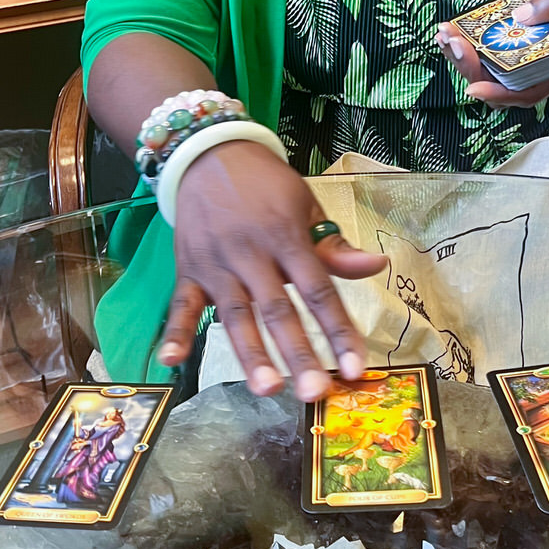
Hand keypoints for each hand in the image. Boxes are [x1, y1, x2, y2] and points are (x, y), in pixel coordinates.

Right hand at [156, 142, 388, 401]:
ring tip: (266, 388)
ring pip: (235, 314)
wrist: (210, 155)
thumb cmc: (266, 185)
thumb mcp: (306, 205)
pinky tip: (171, 361)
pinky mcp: (189, 270)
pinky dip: (174, 332)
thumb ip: (334, 245)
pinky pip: (181, 304)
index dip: (338, 330)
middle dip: (297, 353)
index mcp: (287, 237)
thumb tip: (377, 266)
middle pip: (277, 309)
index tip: (356, 367)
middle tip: (313, 393)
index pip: (318, 290)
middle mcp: (252, 254)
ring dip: (250, 353)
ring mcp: (217, 264)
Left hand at [435, 0, 548, 108]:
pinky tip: (453, 31)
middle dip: (469, 66)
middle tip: (449, 40)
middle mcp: (542, 72)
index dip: (500, 94)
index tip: (473, 87)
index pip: (529, 91)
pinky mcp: (518, 51)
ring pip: (489, 73)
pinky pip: (489, 55)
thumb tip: (521, 14)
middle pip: (499, 84)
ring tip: (443, 34)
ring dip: (462, 57)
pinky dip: (469, 46)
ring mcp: (528, 63)